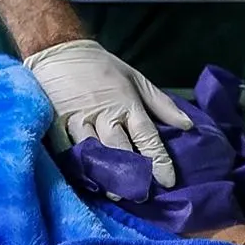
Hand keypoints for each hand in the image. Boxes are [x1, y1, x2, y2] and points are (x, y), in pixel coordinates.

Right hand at [23, 39, 194, 187]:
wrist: (61, 50)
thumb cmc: (102, 67)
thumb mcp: (136, 79)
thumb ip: (161, 104)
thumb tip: (187, 126)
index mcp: (126, 103)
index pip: (146, 136)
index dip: (158, 160)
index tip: (168, 181)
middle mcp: (104, 114)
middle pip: (120, 148)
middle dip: (131, 173)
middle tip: (140, 193)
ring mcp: (78, 120)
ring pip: (93, 153)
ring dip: (105, 174)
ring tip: (114, 194)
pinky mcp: (56, 124)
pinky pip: (67, 150)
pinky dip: (77, 166)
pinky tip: (86, 180)